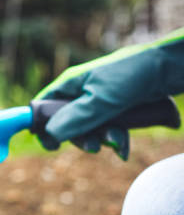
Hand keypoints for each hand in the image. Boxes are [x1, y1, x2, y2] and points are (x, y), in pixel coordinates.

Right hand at [36, 28, 183, 158]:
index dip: (43, 126)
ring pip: (91, 131)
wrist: (171, 67)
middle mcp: (83, 92)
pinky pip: (110, 131)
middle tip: (94, 147)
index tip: (50, 145)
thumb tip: (50, 134)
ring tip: (119, 142)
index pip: (44, 106)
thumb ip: (76, 118)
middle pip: (68, 125)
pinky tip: (125, 148)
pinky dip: (117, 140)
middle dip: (82, 138)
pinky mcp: (118, 110)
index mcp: (71, 84)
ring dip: (105, 140)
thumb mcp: (102, 99)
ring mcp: (100, 102)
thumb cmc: (133, 75)